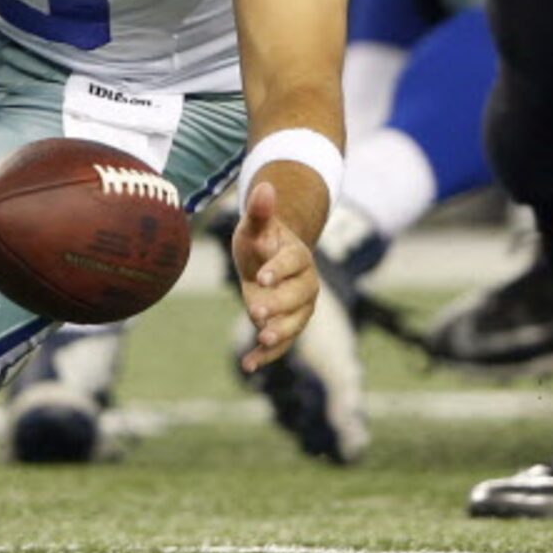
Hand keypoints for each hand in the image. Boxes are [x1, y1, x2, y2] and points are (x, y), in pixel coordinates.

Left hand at [232, 180, 318, 371]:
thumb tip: (264, 186)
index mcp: (298, 256)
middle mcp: (305, 284)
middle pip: (299, 297)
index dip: (278, 270)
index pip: (292, 263)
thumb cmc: (260, 239)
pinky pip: (281, 343)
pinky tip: (248, 365)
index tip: (261, 278)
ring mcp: (298, 308)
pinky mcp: (286, 326)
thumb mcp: (255, 225)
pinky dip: (267, 356)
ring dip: (280, 334)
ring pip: (295, 323)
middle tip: (256, 312)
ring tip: (260, 340)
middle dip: (280, 306)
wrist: (266, 260)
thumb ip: (260, 210)